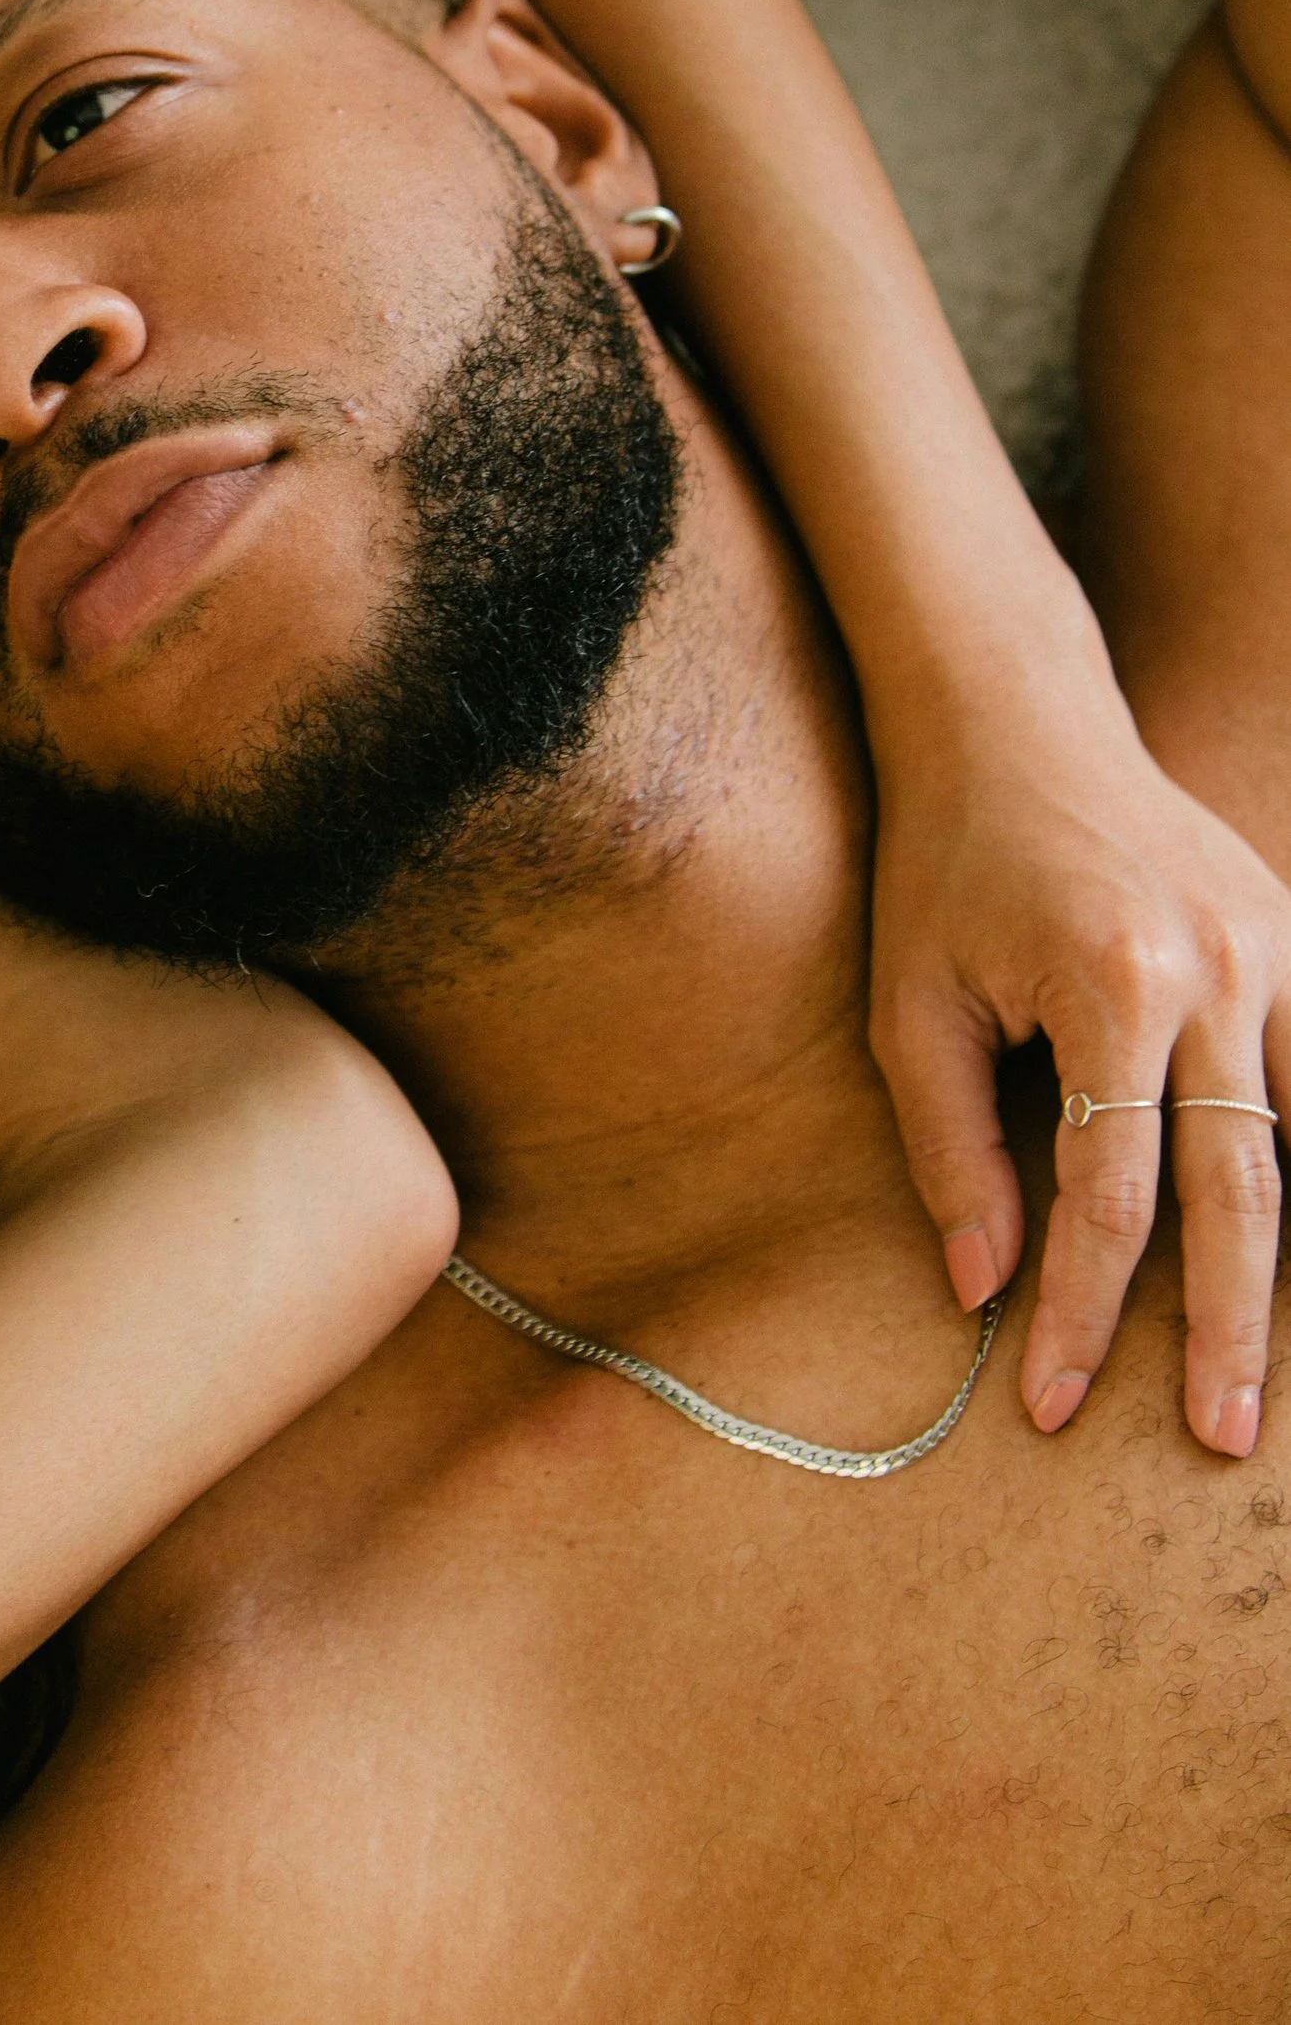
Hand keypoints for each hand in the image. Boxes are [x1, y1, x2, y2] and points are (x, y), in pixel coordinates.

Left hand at [868, 687, 1290, 1454]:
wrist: (1016, 725)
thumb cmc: (943, 864)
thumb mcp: (912, 1002)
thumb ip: (950, 1148)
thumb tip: (983, 1292)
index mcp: (1112, 984)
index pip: (1111, 1195)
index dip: (1085, 1311)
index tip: (1053, 1403)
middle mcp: (1220, 972)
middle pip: (1244, 1192)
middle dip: (1229, 1328)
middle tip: (1219, 1440)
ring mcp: (1278, 952)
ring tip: (1273, 1371)